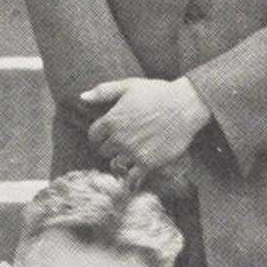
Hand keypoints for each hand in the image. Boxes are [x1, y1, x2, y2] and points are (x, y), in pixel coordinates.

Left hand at [79, 77, 210, 181]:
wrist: (184, 106)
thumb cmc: (158, 93)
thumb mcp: (129, 85)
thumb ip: (104, 91)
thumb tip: (82, 97)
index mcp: (112, 120)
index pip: (94, 135)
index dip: (100, 135)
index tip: (107, 135)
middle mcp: (119, 138)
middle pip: (104, 151)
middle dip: (111, 148)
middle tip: (122, 145)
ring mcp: (133, 152)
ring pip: (116, 164)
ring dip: (121, 162)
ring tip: (129, 158)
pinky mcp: (148, 163)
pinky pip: (132, 178)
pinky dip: (131, 180)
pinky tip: (133, 181)